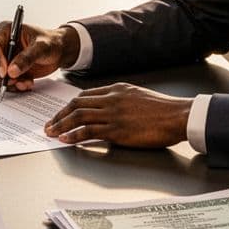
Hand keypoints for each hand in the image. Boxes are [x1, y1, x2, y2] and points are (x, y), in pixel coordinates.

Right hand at [0, 21, 80, 92]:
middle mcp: (1, 44)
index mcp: (6, 31)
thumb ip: (27, 57)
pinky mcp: (7, 70)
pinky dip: (12, 87)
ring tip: (25, 83)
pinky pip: (2, 81)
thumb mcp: (42, 47)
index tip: (4, 72)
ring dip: (7, 83)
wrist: (59, 51)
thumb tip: (12, 70)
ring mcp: (3, 58)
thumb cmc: (51, 42)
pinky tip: (26, 84)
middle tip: (12, 82)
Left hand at [44, 83, 191, 147]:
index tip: (62, 112)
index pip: (86, 95)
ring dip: (61, 125)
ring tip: (51, 132)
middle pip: (77, 104)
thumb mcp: (139, 97)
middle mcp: (112, 99)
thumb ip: (122, 101)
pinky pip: (88, 132)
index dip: (70, 105)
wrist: (178, 116)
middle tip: (49, 123)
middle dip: (60, 114)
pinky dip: (73, 135)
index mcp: (117, 89)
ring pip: (79, 116)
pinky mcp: (116, 130)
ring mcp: (113, 114)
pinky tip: (65, 140)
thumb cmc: (164, 110)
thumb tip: (109, 111)